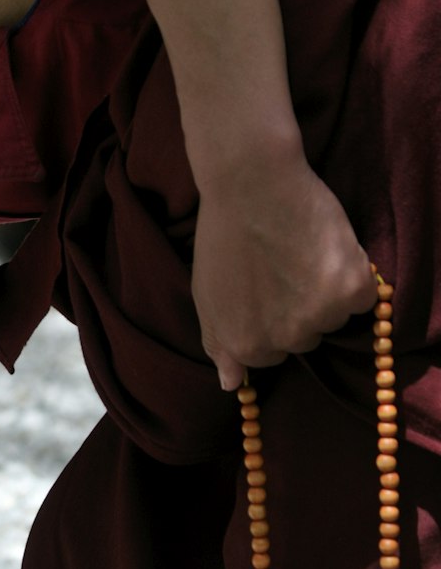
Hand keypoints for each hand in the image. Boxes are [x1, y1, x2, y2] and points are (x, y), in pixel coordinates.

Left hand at [191, 152, 376, 389]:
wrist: (251, 184)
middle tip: (279, 267)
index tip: (262, 289)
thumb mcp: (206, 293)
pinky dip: (350, 276)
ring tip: (297, 254)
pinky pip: (361, 298)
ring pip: (332, 318)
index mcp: (247, 345)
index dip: (268, 318)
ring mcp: (321, 317)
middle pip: (304, 338)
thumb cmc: (222, 234)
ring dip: (323, 293)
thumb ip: (219, 343)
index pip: (270, 353)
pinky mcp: (352, 291)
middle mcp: (286, 339)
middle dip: (294, 308)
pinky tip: (323, 249)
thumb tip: (230, 384)